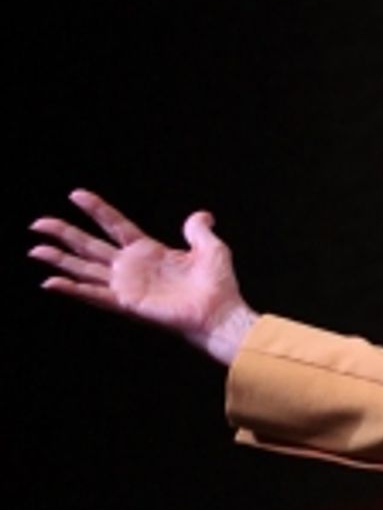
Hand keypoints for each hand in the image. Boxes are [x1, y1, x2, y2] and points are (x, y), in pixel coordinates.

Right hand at [30, 189, 258, 364]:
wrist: (220, 314)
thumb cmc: (218, 286)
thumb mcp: (211, 248)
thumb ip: (198, 230)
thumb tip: (201, 215)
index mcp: (149, 251)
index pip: (115, 225)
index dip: (96, 209)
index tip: (76, 194)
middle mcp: (132, 268)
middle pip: (90, 246)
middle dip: (64, 233)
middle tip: (37, 223)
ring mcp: (127, 286)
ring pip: (84, 269)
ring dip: (59, 260)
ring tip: (35, 249)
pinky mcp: (127, 303)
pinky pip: (94, 295)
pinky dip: (72, 290)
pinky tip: (50, 282)